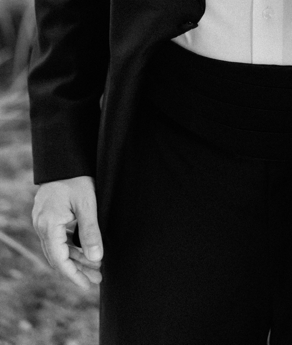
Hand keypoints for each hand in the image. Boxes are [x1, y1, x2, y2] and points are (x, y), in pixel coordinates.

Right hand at [33, 176, 101, 294]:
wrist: (65, 158)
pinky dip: (71, 247)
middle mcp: (41, 226)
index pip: (60, 260)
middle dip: (77, 270)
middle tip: (96, 280)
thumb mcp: (88, 204)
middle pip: (58, 257)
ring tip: (95, 268)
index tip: (87, 286)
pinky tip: (85, 251)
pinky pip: (58, 238)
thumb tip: (96, 258)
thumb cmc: (77, 178)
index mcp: (48, 226)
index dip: (74, 275)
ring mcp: (43, 221)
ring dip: (76, 259)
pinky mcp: (48, 216)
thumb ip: (91, 232)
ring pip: (58, 249)